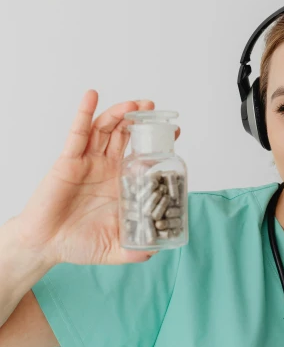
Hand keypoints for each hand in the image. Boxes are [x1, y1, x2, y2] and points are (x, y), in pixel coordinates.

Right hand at [13, 90, 180, 266]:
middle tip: (154, 108)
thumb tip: (158, 250)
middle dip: (140, 119)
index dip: (156, 143)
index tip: (174, 132)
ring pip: (106, 129)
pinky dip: (84, 112)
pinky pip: (77, 133)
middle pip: (125, 135)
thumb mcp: (115, 248)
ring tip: (134, 104)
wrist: (45, 246)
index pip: (141, 156)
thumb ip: (136, 250)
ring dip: (119, 113)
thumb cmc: (77, 243)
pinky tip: (92, 96)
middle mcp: (105, 168)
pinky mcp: (68, 160)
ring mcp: (87, 161)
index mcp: (119, 183)